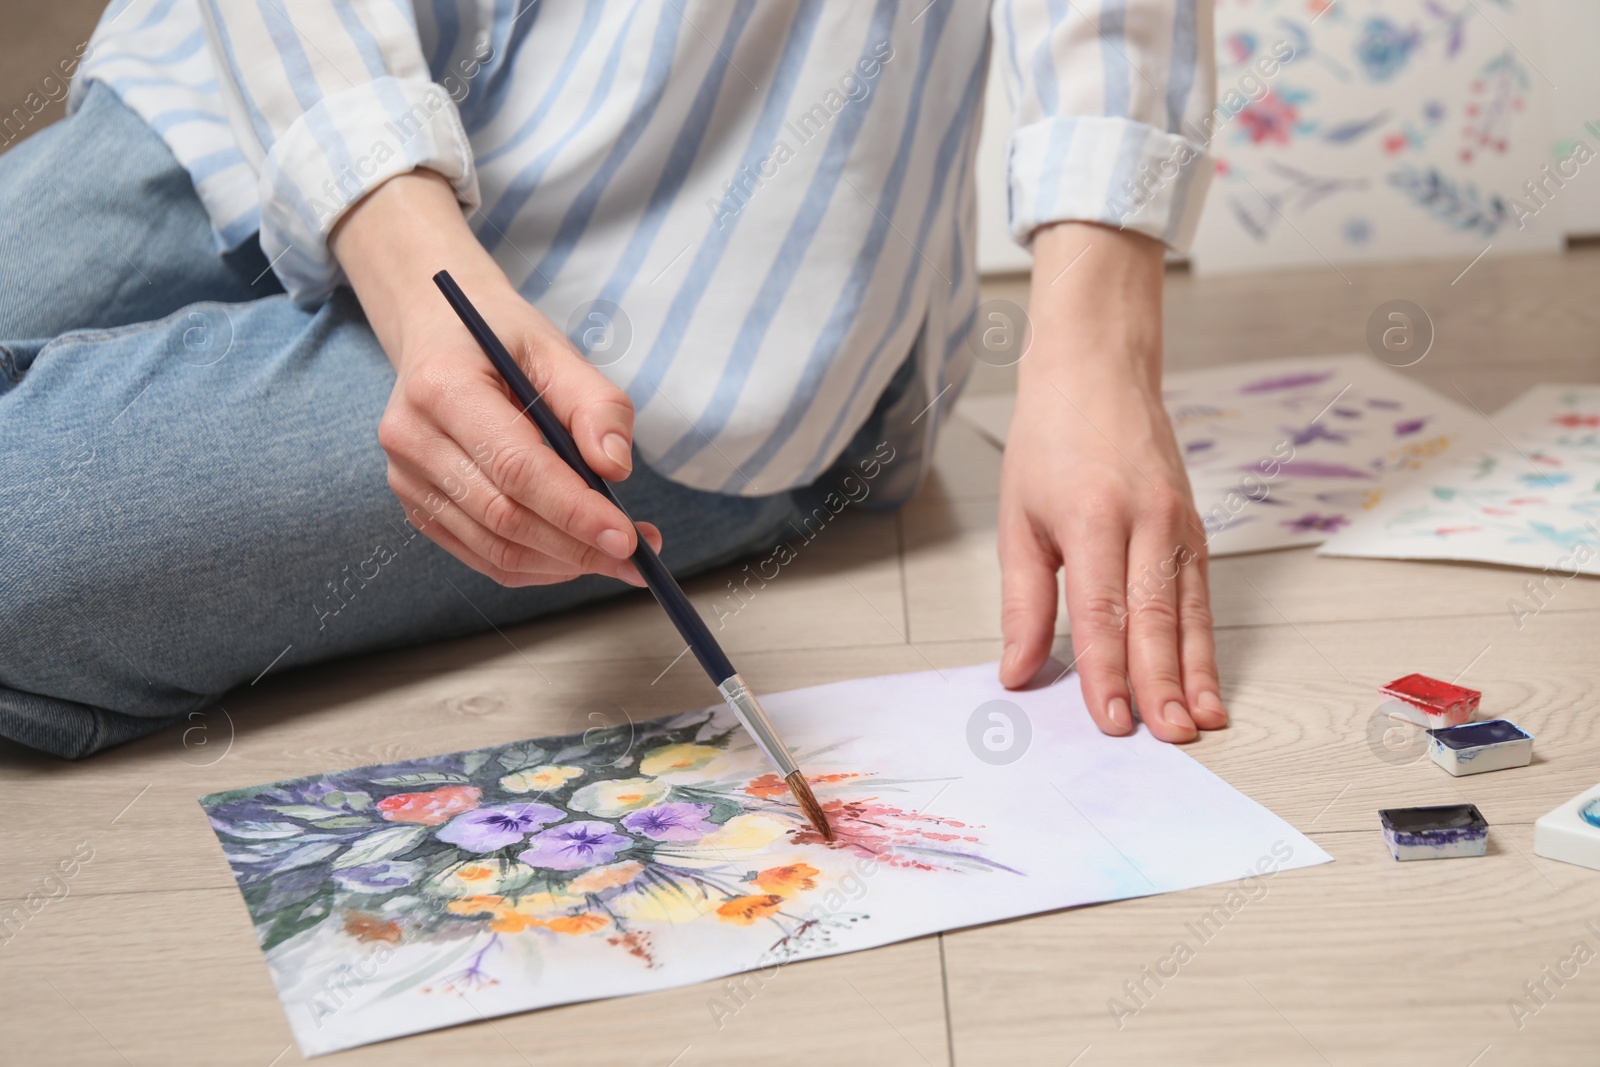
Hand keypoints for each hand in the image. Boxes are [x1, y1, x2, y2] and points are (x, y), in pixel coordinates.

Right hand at [330, 170, 659, 586]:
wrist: (438, 336)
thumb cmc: (502, 341)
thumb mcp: (556, 351)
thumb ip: (595, 405)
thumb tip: (615, 469)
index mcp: (442, 388)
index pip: (515, 467)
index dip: (574, 510)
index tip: (627, 537)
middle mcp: (412, 439)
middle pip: (505, 517)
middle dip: (579, 546)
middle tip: (638, 555)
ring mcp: (408, 479)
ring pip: (496, 549)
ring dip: (565, 563)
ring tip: (619, 556)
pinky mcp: (418, 507)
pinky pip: (484, 557)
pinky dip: (539, 566)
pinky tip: (577, 554)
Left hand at [996, 223, 1225, 742]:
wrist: (1098, 372)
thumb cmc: (1050, 442)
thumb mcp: (1018, 518)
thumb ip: (1022, 601)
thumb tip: (1017, 671)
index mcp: (1092, 518)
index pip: (1101, 612)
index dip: (1106, 672)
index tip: (1112, 722)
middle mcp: (1146, 521)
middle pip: (1154, 617)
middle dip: (1161, 683)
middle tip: (1168, 736)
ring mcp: (1179, 524)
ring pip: (1188, 611)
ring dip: (1196, 672)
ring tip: (1202, 722)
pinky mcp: (1195, 529)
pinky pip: (1200, 595)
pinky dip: (1206, 643)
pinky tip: (1209, 681)